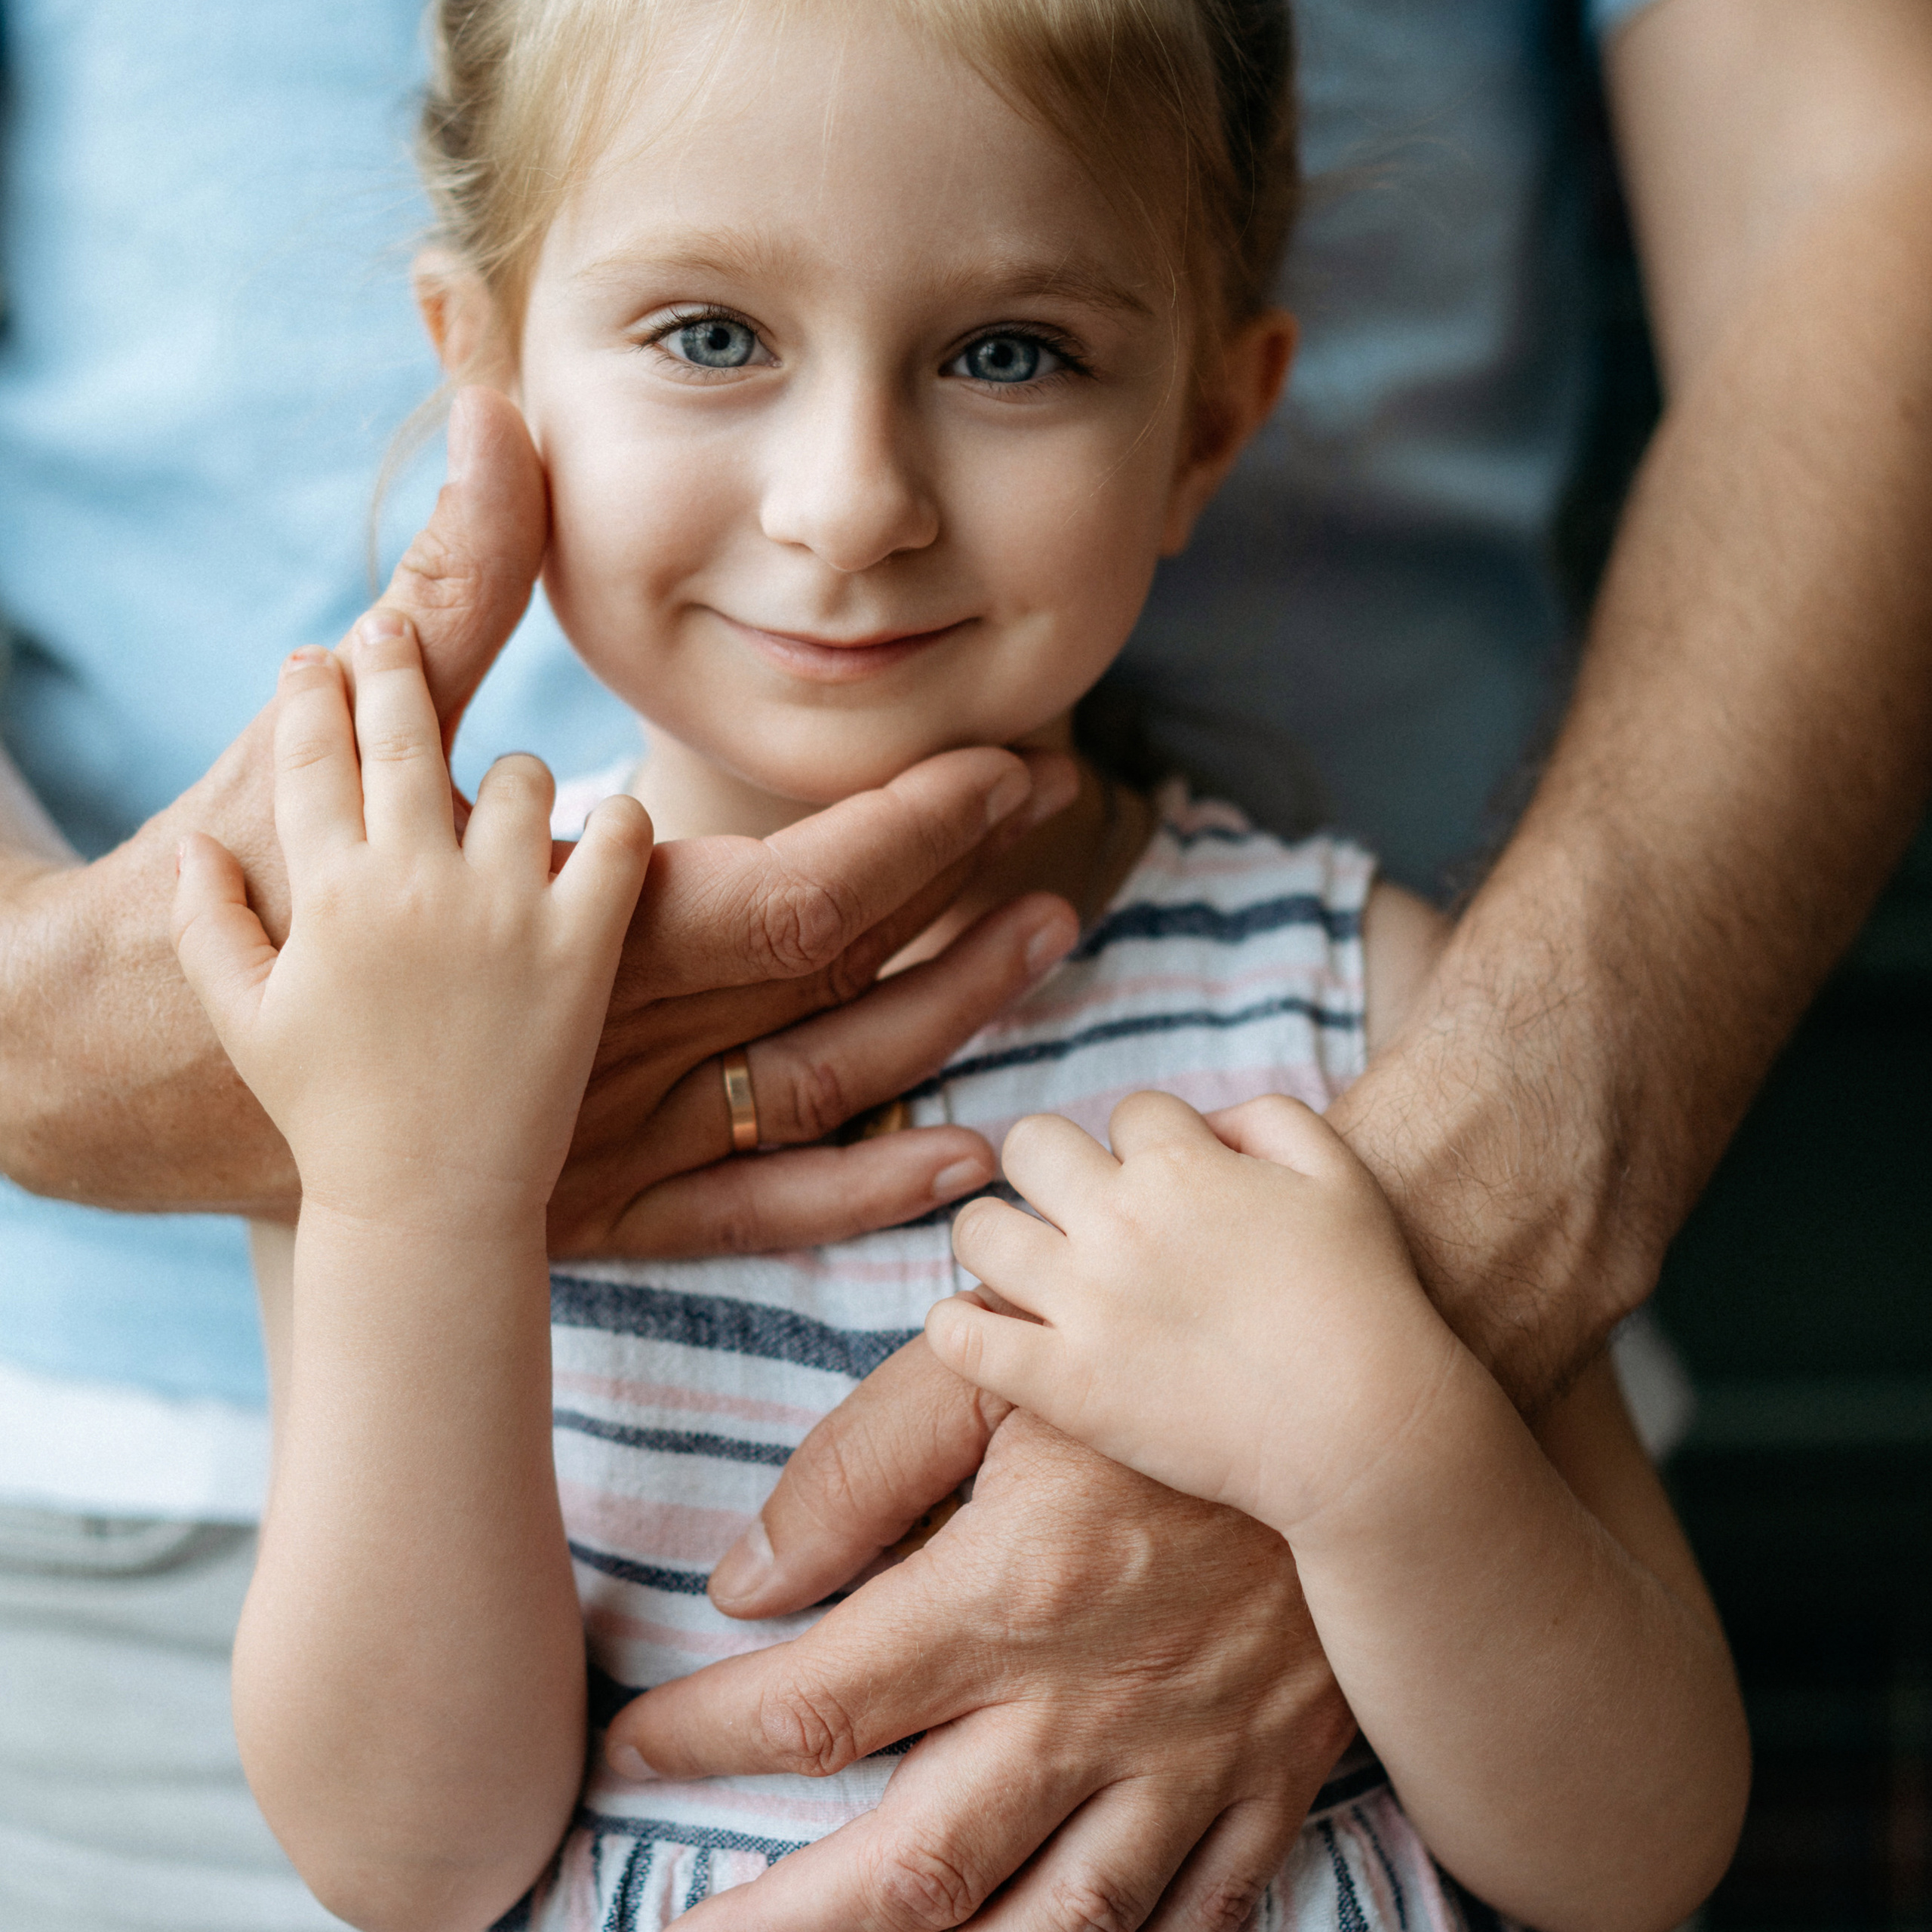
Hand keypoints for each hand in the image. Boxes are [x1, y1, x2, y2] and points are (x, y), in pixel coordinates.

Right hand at [0, 386, 1076, 1235]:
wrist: (151, 1060)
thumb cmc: (261, 876)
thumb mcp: (353, 733)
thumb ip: (454, 589)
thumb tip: (502, 413)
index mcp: (586, 925)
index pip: (807, 884)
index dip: (923, 827)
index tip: (1012, 761)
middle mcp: (623, 1042)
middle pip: (843, 975)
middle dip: (962, 886)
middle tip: (1059, 805)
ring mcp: (615, 1141)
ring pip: (824, 1090)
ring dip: (950, 1014)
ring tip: (1052, 933)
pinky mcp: (593, 1208)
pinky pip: (751, 1212)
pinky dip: (859, 1191)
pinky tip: (960, 1155)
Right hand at [171, 631, 650, 1231]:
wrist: (423, 1203)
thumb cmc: (326, 1115)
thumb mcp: (243, 1021)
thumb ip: (210, 925)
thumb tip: (194, 853)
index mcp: (324, 892)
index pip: (310, 750)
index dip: (311, 689)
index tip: (317, 656)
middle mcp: (411, 884)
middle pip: (401, 729)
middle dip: (390, 663)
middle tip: (389, 640)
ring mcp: (502, 912)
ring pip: (522, 776)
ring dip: (514, 775)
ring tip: (507, 796)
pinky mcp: (581, 951)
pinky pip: (620, 840)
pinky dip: (618, 823)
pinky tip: (603, 834)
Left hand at [606, 1339, 1355, 1931]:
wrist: (1360, 1399)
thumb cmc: (1158, 1371)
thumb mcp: (996, 1370)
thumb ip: (861, 1468)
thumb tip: (746, 1583)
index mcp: (1005, 1597)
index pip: (812, 1706)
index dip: (698, 1740)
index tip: (632, 1749)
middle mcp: (1081, 1710)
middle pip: (902, 1872)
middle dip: (771, 1928)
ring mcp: (1179, 1766)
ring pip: (1038, 1931)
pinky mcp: (1260, 1784)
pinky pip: (1187, 1919)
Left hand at [930, 1092, 1453, 1538]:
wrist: (1367, 1431)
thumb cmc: (1364, 1300)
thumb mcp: (1339, 1175)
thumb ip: (1268, 1120)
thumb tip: (1203, 1123)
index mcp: (1184, 1167)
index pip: (1129, 1112)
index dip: (1150, 1147)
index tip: (1169, 1191)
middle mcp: (1119, 1221)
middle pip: (1029, 1144)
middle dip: (1052, 1169)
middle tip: (1077, 1215)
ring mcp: (1085, 1304)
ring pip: (977, 1230)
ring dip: (997, 1239)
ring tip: (1027, 1268)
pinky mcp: (1064, 1385)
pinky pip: (962, 1337)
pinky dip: (958, 1328)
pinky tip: (985, 1330)